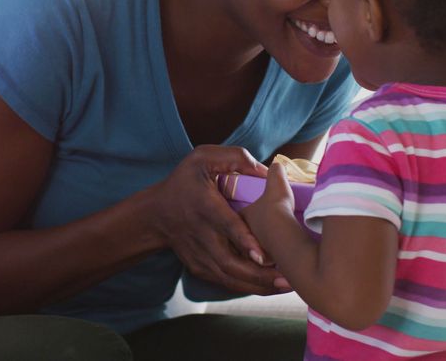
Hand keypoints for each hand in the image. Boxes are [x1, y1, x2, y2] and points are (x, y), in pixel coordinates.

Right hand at [147, 145, 289, 294]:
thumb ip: (235, 158)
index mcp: (205, 207)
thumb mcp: (202, 158)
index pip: (225, 226)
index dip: (244, 241)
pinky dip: (248, 287)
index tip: (263, 254)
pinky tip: (270, 286)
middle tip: (288, 278)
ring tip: (286, 285)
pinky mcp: (200, 267)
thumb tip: (266, 170)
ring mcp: (200, 255)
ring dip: (258, 285)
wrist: (156, 214)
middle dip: (260, 275)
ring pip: (230, 278)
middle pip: (231, 262)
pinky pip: (227, 282)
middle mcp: (202, 235)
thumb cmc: (184, 182)